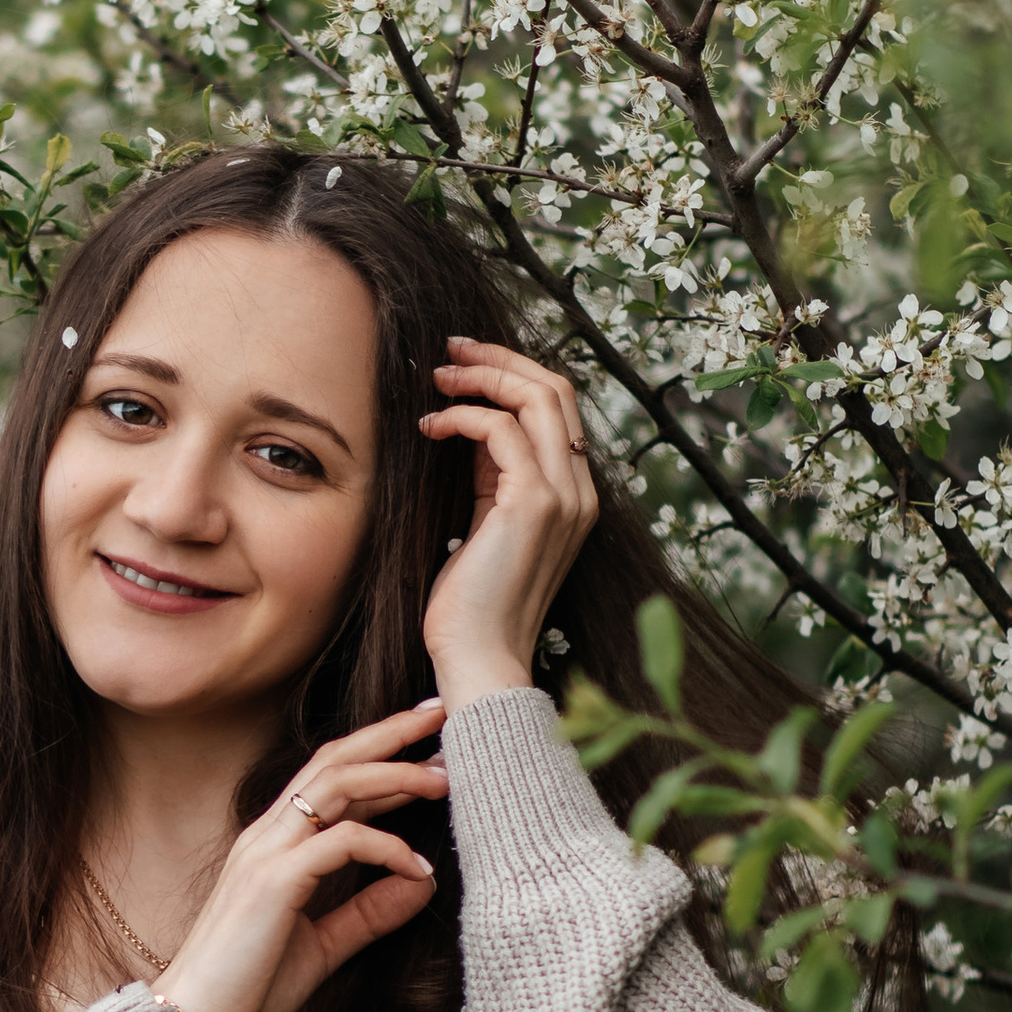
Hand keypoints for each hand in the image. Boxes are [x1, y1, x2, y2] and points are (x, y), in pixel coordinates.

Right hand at [152, 702, 448, 1011]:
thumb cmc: (247, 987)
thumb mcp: (322, 946)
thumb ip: (368, 913)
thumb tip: (423, 882)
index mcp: (275, 844)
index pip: (330, 777)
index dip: (379, 754)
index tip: (427, 743)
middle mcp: (268, 836)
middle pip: (334, 760)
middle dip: (389, 734)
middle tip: (440, 713)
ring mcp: (267, 854)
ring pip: (336, 785)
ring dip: (394, 774)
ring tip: (443, 779)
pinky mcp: (274, 882)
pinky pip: (341, 842)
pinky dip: (386, 847)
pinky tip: (417, 868)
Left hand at [417, 336, 599, 708]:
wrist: (481, 660)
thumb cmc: (472, 606)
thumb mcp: (485, 526)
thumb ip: (491, 478)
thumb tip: (472, 427)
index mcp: (575, 495)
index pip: (559, 409)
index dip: (513, 375)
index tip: (465, 365)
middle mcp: (580, 491)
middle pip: (556, 389)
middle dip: (500, 359)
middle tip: (449, 351)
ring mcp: (563, 496)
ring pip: (537, 397)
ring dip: (481, 377)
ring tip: (436, 378)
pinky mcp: (533, 504)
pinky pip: (502, 429)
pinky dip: (463, 416)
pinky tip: (431, 427)